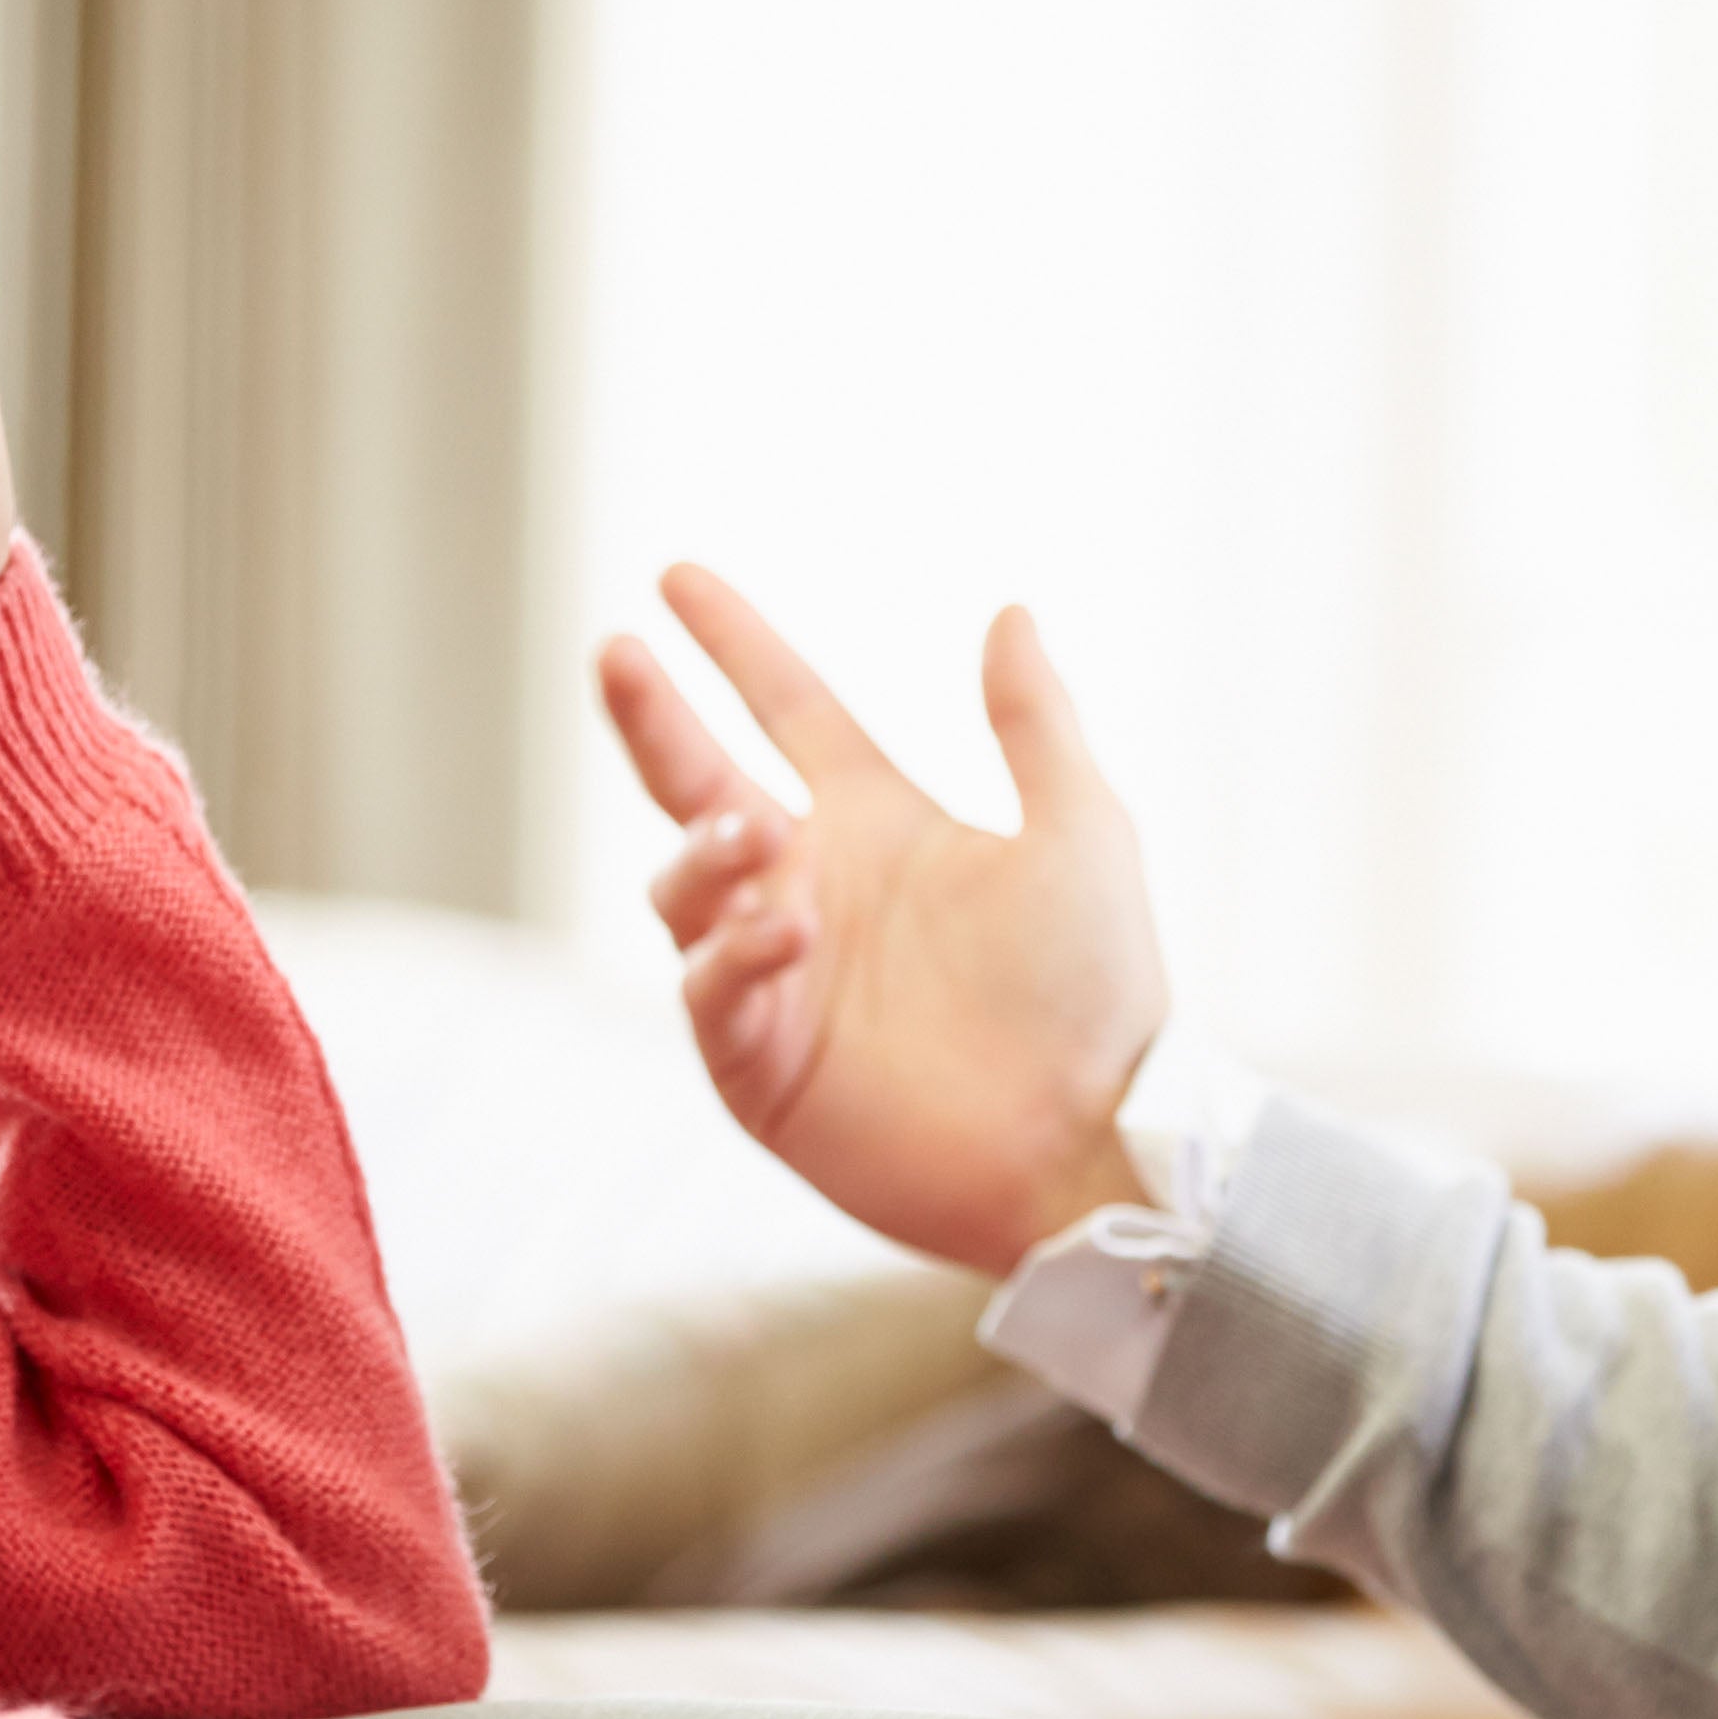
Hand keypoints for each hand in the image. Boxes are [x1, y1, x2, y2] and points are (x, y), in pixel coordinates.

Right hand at [598, 567, 1168, 1270]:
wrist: (1091, 1141)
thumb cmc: (1099, 994)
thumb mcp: (1080, 833)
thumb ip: (1035, 722)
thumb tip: (1010, 610)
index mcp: (880, 825)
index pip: (787, 710)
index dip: (734, 646)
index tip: (676, 577)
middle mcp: (815, 889)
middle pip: (698, 784)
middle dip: (652, 719)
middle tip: (618, 653)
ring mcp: (780, 978)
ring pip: (684, 889)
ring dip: (703, 854)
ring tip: (751, 838)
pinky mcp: (762, 1066)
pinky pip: (710, 992)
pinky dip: (732, 955)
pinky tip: (783, 932)